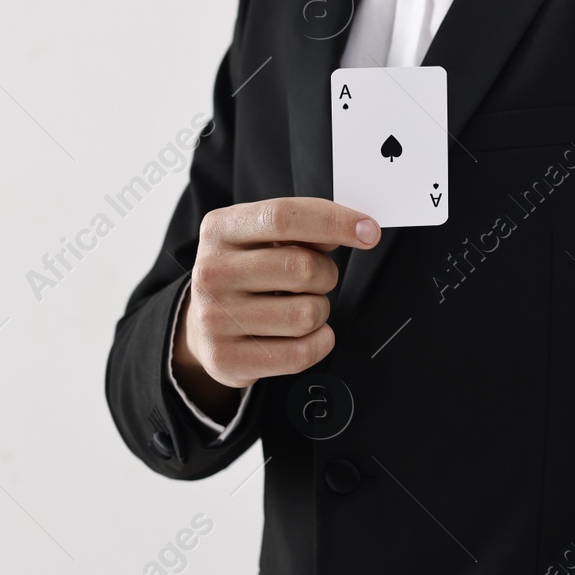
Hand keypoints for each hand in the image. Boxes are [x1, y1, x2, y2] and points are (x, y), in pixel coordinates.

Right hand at [172, 197, 379, 422]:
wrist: (204, 324)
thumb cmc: (248, 273)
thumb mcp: (263, 238)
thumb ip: (303, 228)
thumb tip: (355, 229)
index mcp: (220, 229)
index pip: (284, 217)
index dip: (334, 221)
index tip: (369, 231)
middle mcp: (211, 271)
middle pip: (302, 268)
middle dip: (326, 274)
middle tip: (315, 281)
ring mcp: (214, 318)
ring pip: (307, 314)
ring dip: (320, 311)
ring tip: (298, 307)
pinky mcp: (225, 358)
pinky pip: (301, 353)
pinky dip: (318, 343)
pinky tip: (302, 335)